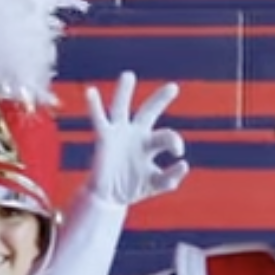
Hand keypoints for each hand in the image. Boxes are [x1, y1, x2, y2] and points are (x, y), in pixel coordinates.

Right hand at [84, 71, 188, 207]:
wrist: (108, 198)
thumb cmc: (134, 188)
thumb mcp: (156, 184)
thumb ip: (170, 177)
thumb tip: (184, 165)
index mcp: (150, 143)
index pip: (167, 137)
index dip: (174, 143)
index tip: (179, 156)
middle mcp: (136, 134)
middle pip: (148, 112)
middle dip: (159, 99)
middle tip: (173, 87)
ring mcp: (119, 134)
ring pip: (120, 108)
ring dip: (124, 92)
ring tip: (128, 75)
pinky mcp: (104, 138)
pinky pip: (98, 119)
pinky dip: (94, 105)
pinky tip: (90, 91)